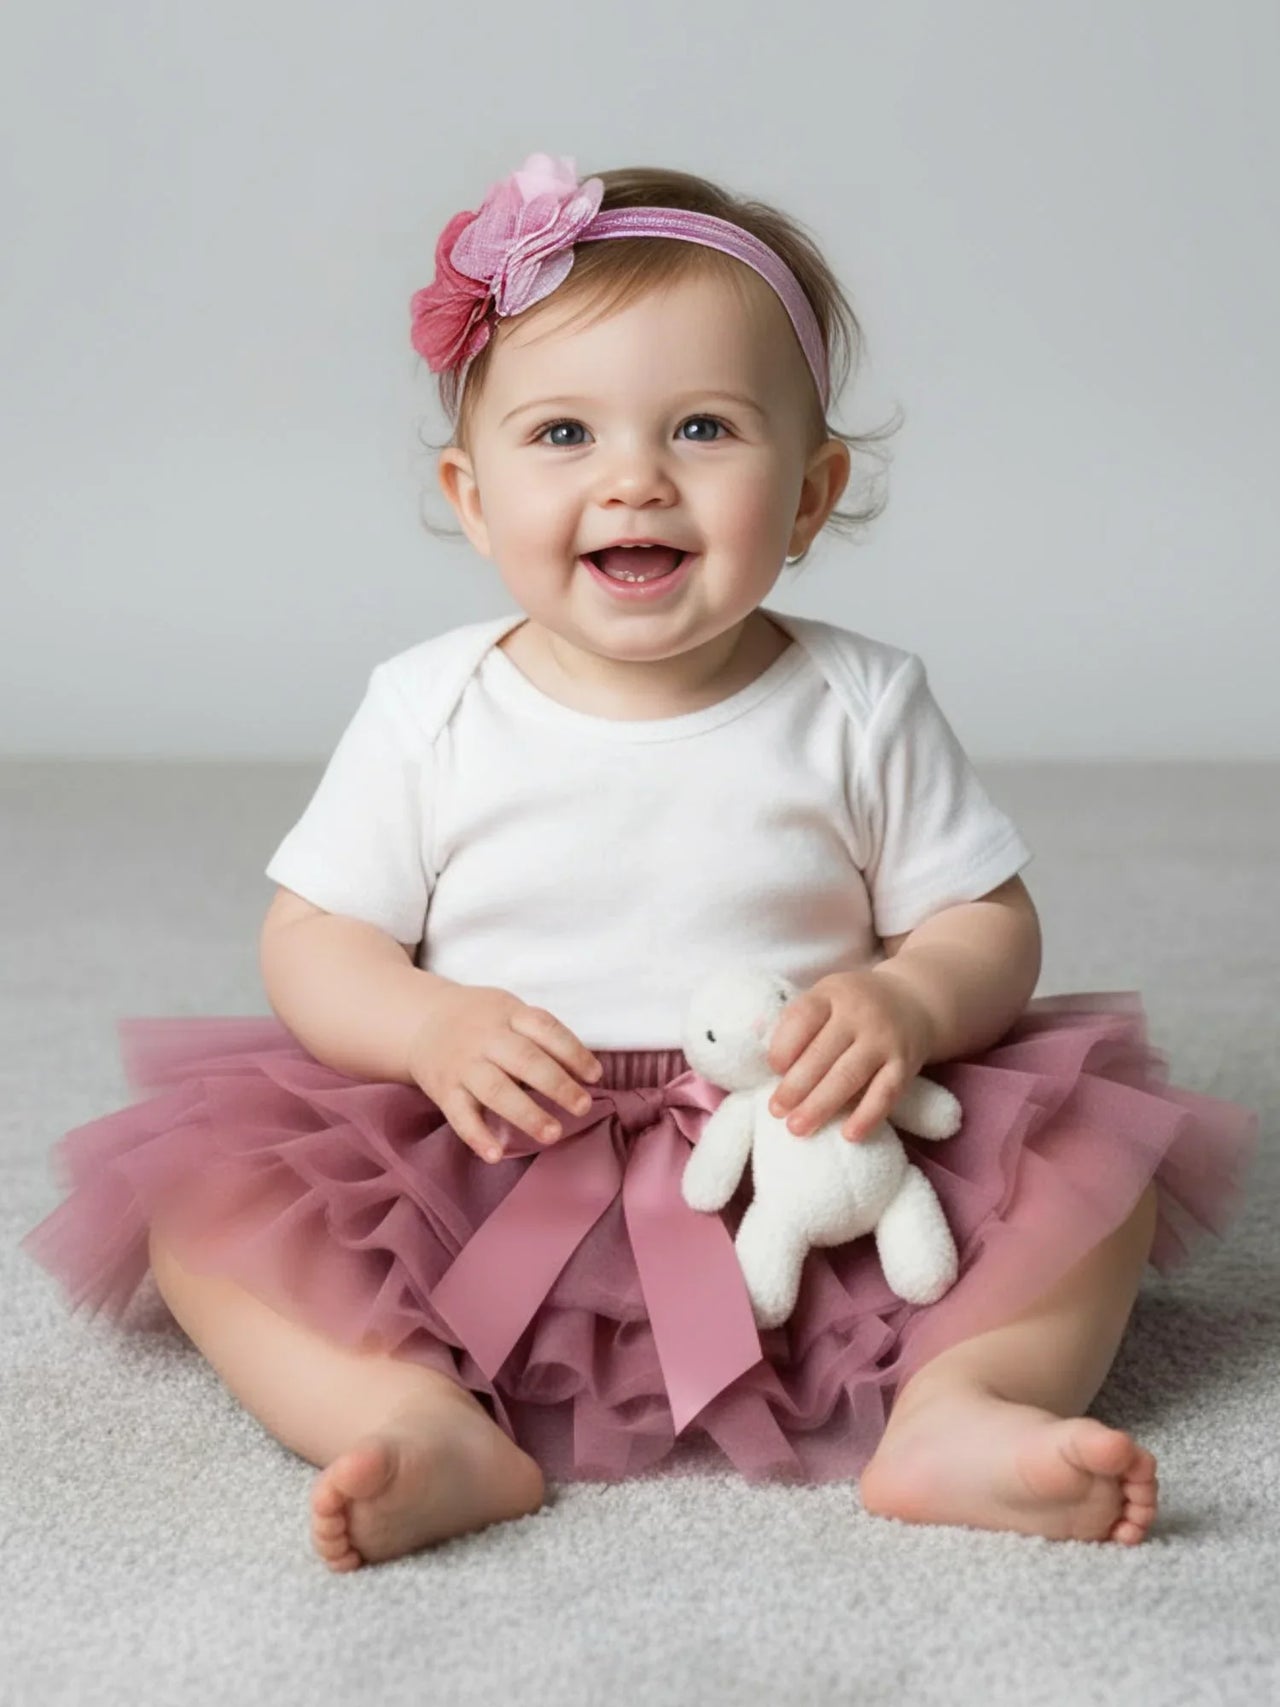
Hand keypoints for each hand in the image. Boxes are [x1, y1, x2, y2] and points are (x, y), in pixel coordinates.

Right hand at [405, 983, 602, 1164]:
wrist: (420, 1022)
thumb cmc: (480, 1020)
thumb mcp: (509, 1011)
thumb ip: (540, 1035)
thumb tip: (583, 1071)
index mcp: (508, 1014)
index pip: (545, 1028)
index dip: (573, 1052)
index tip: (595, 1075)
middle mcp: (485, 1038)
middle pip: (524, 1060)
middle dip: (557, 1085)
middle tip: (583, 1107)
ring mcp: (463, 1065)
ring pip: (496, 1090)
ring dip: (526, 1114)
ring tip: (553, 1134)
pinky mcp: (444, 1091)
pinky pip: (460, 1116)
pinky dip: (477, 1136)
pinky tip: (496, 1155)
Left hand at [765, 967, 936, 1141]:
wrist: (914, 1002)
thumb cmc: (854, 1008)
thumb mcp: (826, 998)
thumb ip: (797, 1022)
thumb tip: (764, 1058)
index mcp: (832, 994)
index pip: (803, 1018)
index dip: (784, 1046)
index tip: (772, 1070)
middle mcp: (859, 1014)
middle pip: (822, 1052)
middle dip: (795, 1086)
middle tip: (776, 1111)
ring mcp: (884, 1040)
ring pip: (849, 1075)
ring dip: (820, 1105)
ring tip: (797, 1127)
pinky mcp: (905, 1065)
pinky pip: (886, 1094)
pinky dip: (867, 1116)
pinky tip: (848, 1135)